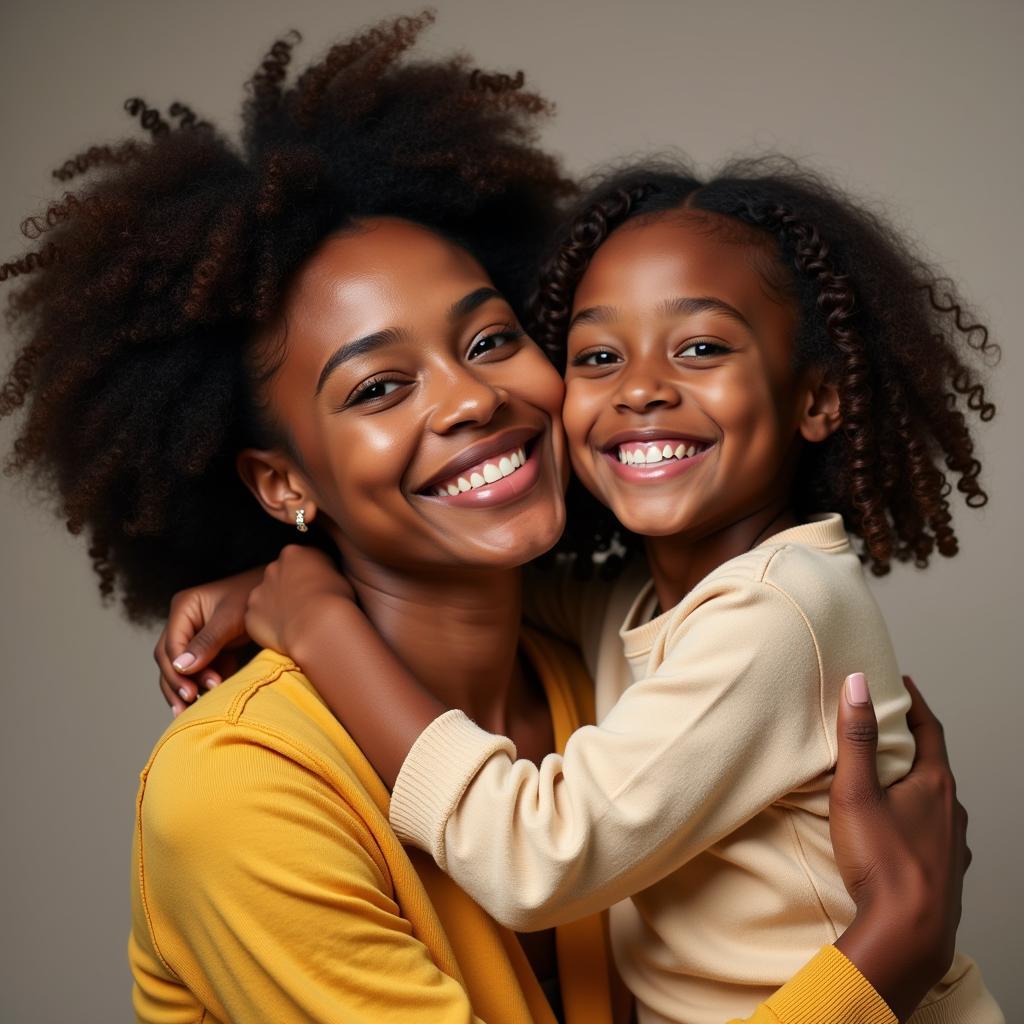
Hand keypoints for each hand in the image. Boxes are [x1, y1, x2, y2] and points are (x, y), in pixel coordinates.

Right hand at [154, 567, 264, 714]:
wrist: (279, 594)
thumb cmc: (254, 596)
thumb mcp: (230, 618)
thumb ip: (207, 641)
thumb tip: (182, 666)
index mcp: (183, 608)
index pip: (170, 646)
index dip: (177, 671)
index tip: (190, 691)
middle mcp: (184, 621)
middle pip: (169, 659)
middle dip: (178, 683)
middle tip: (191, 702)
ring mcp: (196, 635)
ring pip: (182, 668)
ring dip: (187, 688)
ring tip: (192, 710)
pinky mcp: (210, 648)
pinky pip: (201, 670)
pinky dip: (204, 684)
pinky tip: (209, 702)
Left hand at [244, 545, 354, 661]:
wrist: (319, 625)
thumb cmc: (336, 599)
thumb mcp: (338, 574)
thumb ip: (322, 572)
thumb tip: (321, 580)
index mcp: (294, 553)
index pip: (298, 559)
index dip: (307, 575)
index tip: (316, 588)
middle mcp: (272, 568)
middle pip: (278, 576)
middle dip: (287, 589)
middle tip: (304, 606)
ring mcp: (258, 592)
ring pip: (265, 599)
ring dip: (276, 608)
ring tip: (296, 623)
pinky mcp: (251, 615)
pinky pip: (258, 620)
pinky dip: (268, 627)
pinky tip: (285, 634)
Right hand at [831, 674, 968, 1021]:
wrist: (907, 936)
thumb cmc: (882, 863)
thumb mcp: (857, 792)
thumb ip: (855, 738)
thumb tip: (858, 684)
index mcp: (935, 786)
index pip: (930, 730)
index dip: (914, 704)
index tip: (902, 684)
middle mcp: (951, 812)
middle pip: (935, 764)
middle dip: (912, 742)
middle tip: (888, 727)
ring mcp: (953, 845)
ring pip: (936, 802)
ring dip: (916, 784)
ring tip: (890, 779)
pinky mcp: (946, 873)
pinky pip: (934, 834)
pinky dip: (918, 820)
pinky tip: (902, 830)